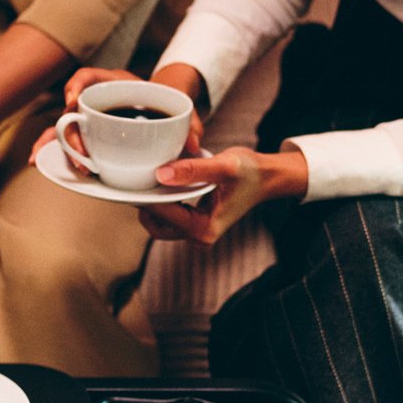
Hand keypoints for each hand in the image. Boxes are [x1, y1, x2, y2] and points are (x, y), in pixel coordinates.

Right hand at [36, 65, 206, 174]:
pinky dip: (51, 150)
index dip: (78, 85)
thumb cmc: (172, 107)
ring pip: (63, 126)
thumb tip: (194, 145)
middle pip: (73, 108)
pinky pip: (64, 141)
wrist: (166, 112)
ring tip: (46, 160)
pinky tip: (38, 163)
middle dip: (71, 131)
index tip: (74, 100)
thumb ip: (190, 126)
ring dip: (56, 144)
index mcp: (116, 83)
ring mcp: (89, 117)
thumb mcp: (184, 113)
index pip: (89, 76)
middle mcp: (97, 98)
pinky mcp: (87, 135)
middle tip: (80, 153)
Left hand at [139, 146, 308, 247]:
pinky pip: (169, 217)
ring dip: (154, 203)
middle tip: (141, 178)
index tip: (137, 176)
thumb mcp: (224, 166)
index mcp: (204, 228)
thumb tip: (161, 174)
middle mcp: (200, 236)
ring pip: (160, 223)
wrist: (265, 178)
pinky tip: (164, 183)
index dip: (147, 194)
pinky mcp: (195, 225)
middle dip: (147, 203)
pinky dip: (163, 202)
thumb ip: (193, 170)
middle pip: (156, 224)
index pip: (163, 213)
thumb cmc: (249, 172)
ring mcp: (197, 233)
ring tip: (153, 179)